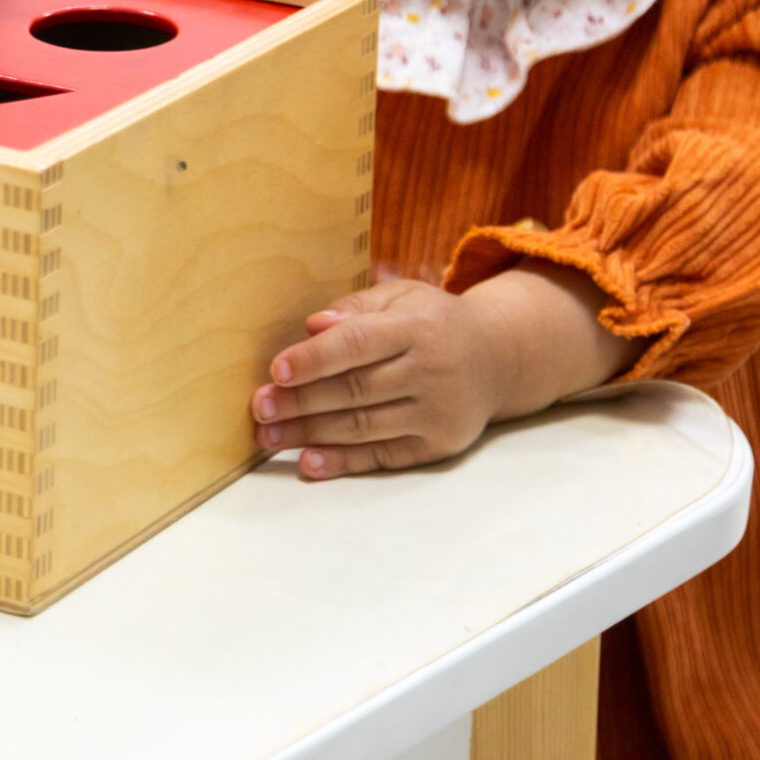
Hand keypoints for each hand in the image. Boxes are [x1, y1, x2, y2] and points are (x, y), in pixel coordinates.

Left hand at [250, 268, 635, 479]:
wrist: (499, 357)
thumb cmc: (432, 322)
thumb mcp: (402, 298)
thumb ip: (356, 309)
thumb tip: (312, 326)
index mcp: (418, 327)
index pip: (359, 343)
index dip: (316, 358)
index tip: (276, 370)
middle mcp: (432, 370)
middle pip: (356, 389)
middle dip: (301, 401)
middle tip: (260, 408)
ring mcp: (438, 411)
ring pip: (364, 426)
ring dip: (311, 434)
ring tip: (268, 437)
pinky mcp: (439, 444)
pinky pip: (383, 456)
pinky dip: (343, 461)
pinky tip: (309, 461)